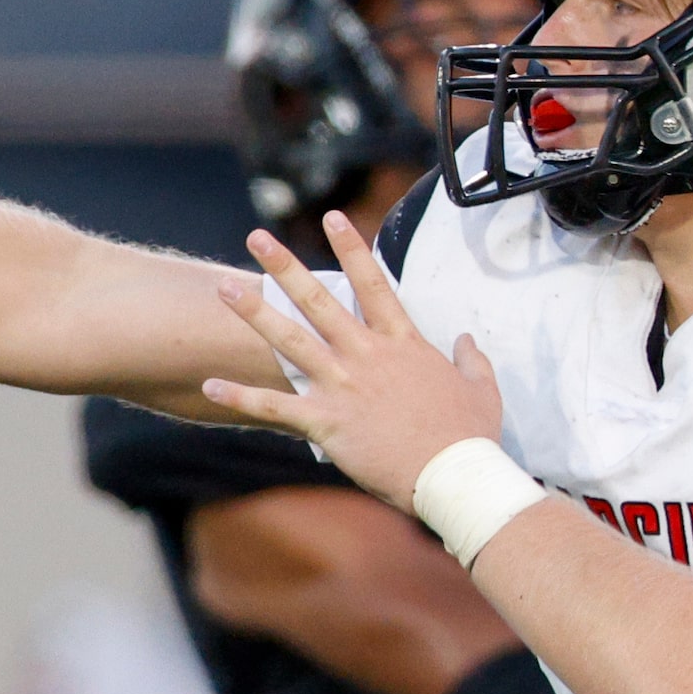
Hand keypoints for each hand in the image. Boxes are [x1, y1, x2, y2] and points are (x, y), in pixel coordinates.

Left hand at [200, 210, 503, 506]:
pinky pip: (274, 407)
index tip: (331, 217)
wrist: (453, 475)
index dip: (351, 248)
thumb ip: (472, 359)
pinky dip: (241, 397)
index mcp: (402, 344)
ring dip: (255, 313)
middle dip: (285, 266)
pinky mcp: (326, 421)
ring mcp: (343, 386)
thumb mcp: (482, 389)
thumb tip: (466, 340)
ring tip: (224, 288)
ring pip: (290, 341)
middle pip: (318, 300)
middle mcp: (366, 356)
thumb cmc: (470, 435)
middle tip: (257, 237)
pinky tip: (210, 385)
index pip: (373, 283)